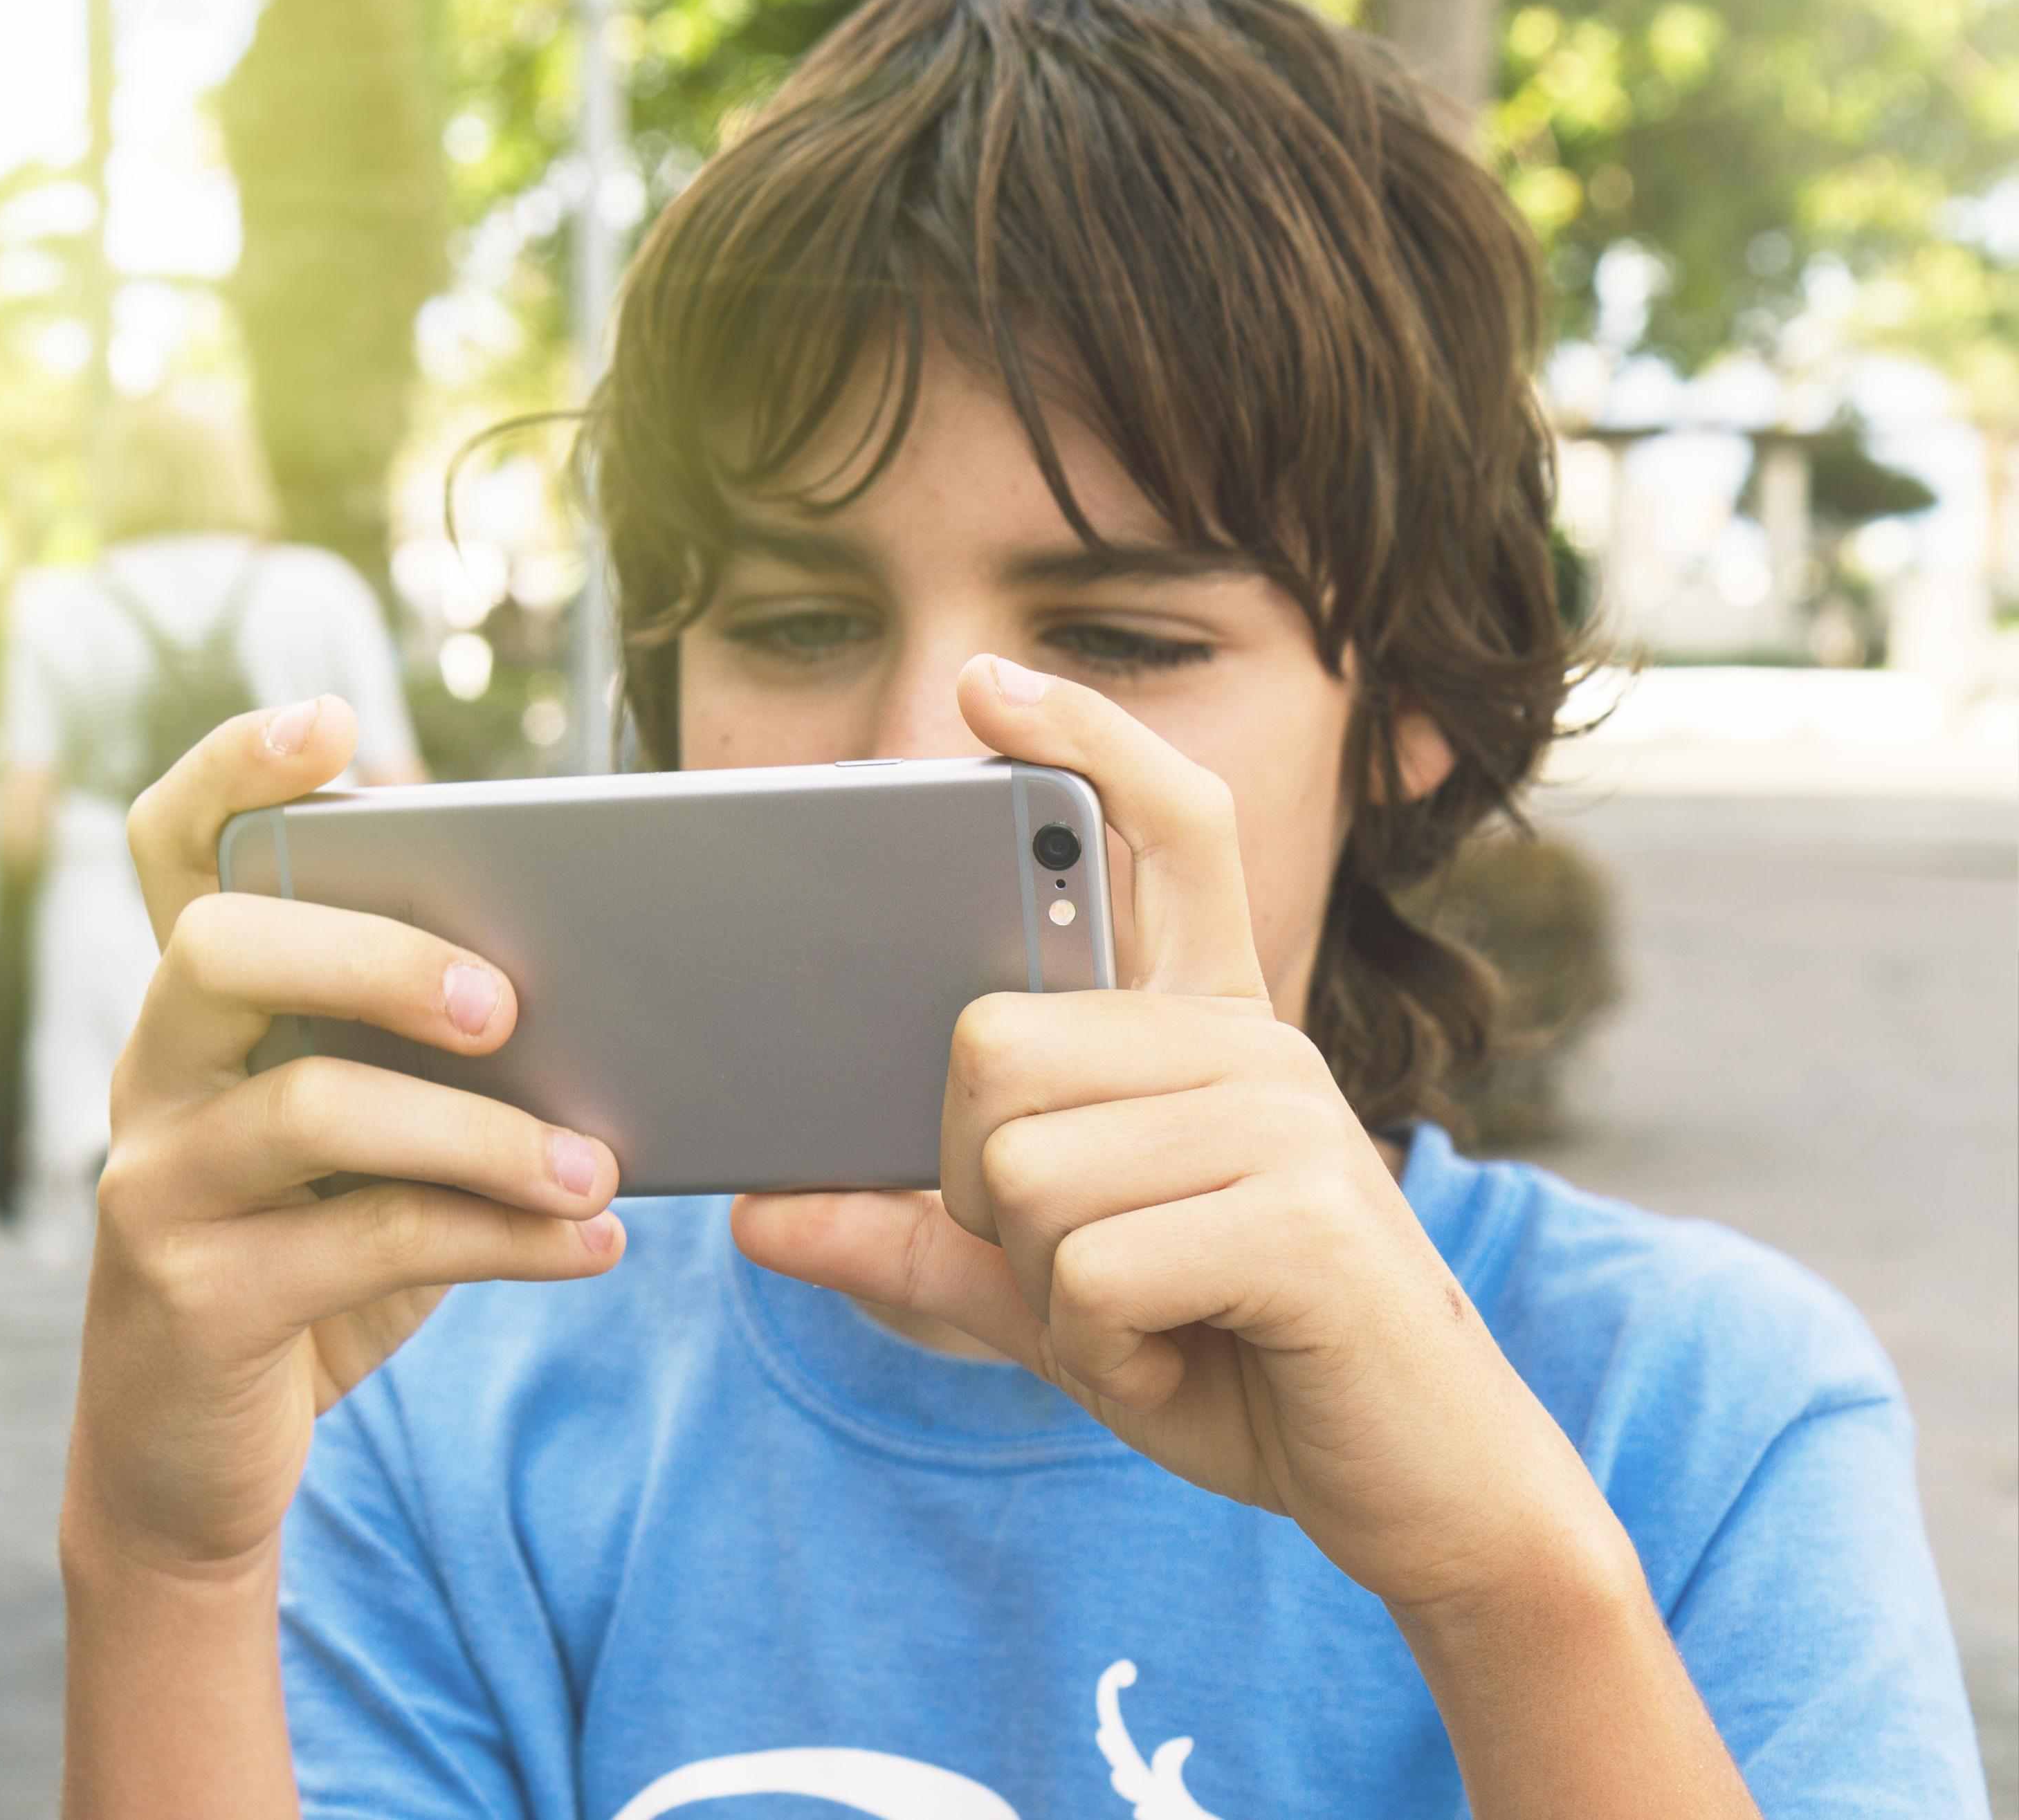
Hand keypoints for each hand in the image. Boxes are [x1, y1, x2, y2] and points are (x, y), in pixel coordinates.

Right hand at [68, 696, 622, 1578]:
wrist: (193, 1468)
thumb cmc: (309, 1268)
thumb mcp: (363, 1146)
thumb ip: (419, 1057)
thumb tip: (589, 983)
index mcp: (194, 1015)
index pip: (168, 847)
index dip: (231, 768)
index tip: (334, 723)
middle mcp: (148, 1078)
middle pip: (222, 948)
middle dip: (378, 952)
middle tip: (511, 1002)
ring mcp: (155, 1188)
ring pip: (306, 1107)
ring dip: (477, 1131)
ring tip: (597, 1165)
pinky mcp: (196, 1300)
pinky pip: (363, 1242)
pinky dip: (498, 1239)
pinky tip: (590, 1245)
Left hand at [732, 656, 1623, 1617]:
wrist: (1415, 1486)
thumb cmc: (1230, 1362)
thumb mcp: (1050, 1298)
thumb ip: (917, 1243)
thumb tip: (756, 1213)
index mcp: (1208, 1029)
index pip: (1165, 831)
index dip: (1085, 745)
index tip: (992, 685)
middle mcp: (1252, 1044)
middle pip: (986, 1047)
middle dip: (991, 1195)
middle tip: (1096, 1266)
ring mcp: (1285, 1118)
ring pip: (1024, 1172)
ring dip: (1054, 1291)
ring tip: (1156, 1320)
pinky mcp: (1302, 1218)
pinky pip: (1090, 1266)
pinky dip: (1104, 1348)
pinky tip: (1184, 1357)